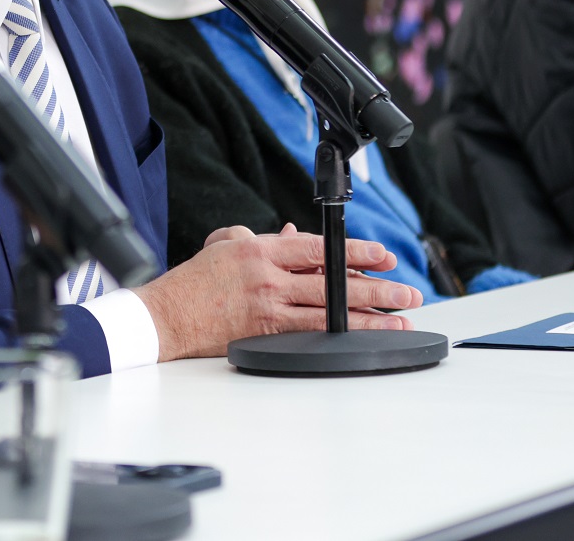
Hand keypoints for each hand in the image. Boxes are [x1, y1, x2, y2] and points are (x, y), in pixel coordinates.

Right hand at [137, 223, 421, 361]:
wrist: (167, 315)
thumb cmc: (194, 281)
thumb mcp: (227, 244)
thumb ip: (265, 238)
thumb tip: (298, 235)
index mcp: (260, 248)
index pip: (319, 247)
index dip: (355, 251)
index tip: (384, 255)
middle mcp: (268, 276)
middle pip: (332, 281)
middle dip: (376, 287)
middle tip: (406, 291)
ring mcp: (268, 307)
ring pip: (329, 311)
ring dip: (369, 317)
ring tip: (399, 319)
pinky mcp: (265, 334)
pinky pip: (311, 334)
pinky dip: (340, 335)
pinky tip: (361, 338)